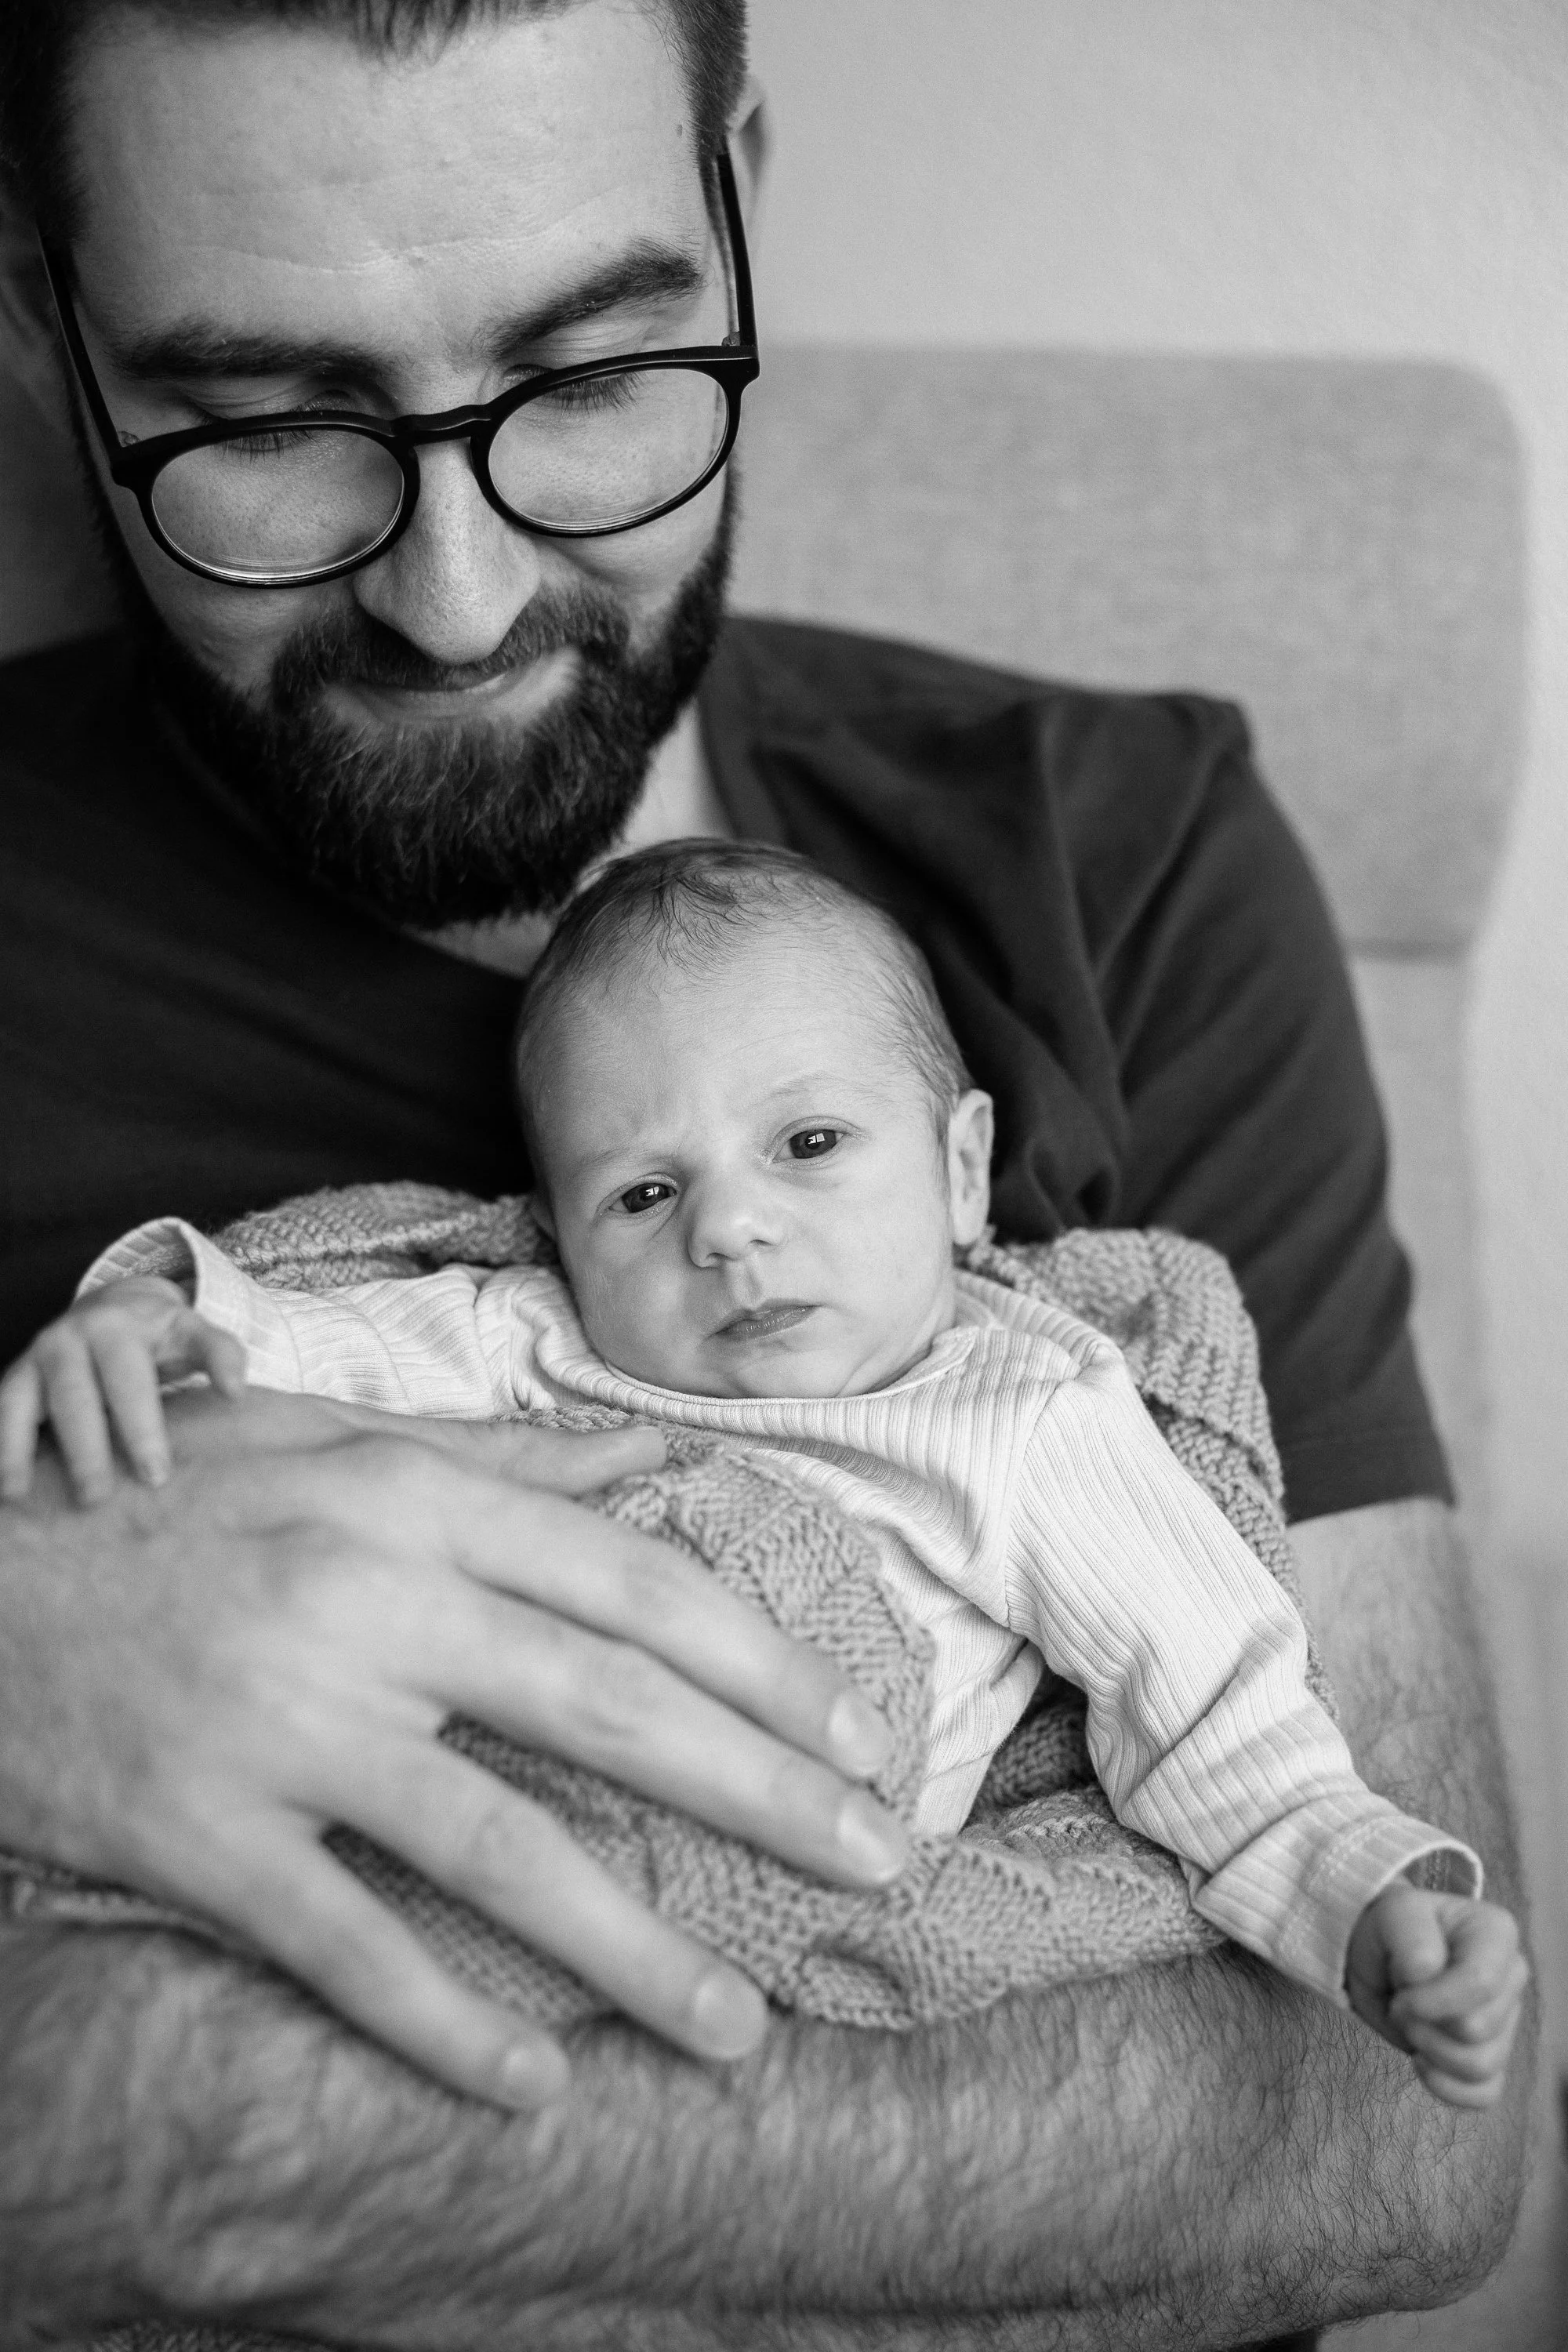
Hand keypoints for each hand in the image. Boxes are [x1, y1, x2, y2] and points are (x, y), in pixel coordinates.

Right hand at [0, 1276, 245, 1503]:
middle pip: (74, 1396)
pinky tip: (3, 1487)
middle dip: (85, 1449)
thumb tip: (237, 1393)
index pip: (129, 1382)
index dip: (142, 1429)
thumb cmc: (161, 1336)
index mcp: (117, 1328)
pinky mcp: (13, 1379)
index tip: (156, 1476)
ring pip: (21, 1403)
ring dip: (19, 1449)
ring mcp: (34, 1358)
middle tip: (98, 1498)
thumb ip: (221, 1356)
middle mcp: (68, 1338)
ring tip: (22, 1496)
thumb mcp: (195, 1334)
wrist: (113, 1307)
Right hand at [0, 1385, 906, 2107]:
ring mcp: (283, 1727)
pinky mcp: (198, 1834)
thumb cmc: (156, 1499)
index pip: (633, 1585)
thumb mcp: (323, 1447)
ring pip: (498, 1850)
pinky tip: (536, 2087)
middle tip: (878, 1864)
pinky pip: (344, 1949)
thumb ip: (493, 1467)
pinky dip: (445, 2027)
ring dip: (638, 1950)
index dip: (764, 1663)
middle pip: (610, 1709)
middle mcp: (366, 1605)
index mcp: (410, 1502)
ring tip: (741, 2031)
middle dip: (767, 1792)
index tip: (860, 1735)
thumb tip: (646, 1474)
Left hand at [1346, 1879, 1528, 2107]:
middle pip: (1476, 2028)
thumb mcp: (1392, 1917)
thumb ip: (1411, 1941)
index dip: (1432, 1999)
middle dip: (1424, 2023)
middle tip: (1402, 2002)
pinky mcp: (1494, 2059)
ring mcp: (1508, 2022)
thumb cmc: (1392, 1933)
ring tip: (1411, 2024)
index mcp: (1497, 1935)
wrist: (1380, 1960)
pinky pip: (1484, 2094)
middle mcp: (1512, 1979)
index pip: (1480, 1983)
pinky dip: (1445, 2085)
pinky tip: (1422, 2060)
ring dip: (1430, 2051)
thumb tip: (1425, 1974)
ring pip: (1479, 2066)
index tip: (1400, 1992)